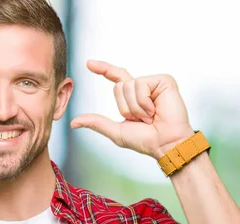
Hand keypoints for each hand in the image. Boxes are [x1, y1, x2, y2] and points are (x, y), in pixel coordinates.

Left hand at [70, 60, 194, 158]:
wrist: (165, 144)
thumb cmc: (146, 140)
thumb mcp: (116, 131)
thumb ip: (96, 123)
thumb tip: (74, 122)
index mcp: (134, 97)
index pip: (116, 78)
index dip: (103, 69)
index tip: (89, 63)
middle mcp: (143, 87)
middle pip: (119, 86)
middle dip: (126, 107)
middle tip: (142, 119)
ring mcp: (154, 83)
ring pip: (129, 85)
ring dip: (136, 107)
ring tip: (150, 116)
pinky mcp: (164, 81)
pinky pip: (141, 85)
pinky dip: (144, 102)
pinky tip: (156, 110)